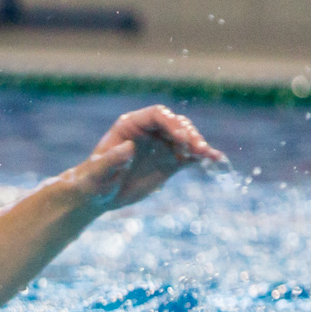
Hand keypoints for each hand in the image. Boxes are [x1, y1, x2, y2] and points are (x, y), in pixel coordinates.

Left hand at [69, 105, 224, 211]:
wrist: (97, 196)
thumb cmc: (92, 181)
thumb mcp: (98, 172)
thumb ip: (111, 160)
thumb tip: (129, 147)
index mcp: (130, 125)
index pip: (157, 115)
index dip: (171, 123)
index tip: (182, 139)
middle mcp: (149, 132)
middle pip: (176, 124)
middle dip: (189, 135)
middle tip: (197, 150)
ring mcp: (161, 146)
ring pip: (187, 139)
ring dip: (199, 146)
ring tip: (208, 157)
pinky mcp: (170, 163)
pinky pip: (191, 157)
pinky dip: (203, 159)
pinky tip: (218, 163)